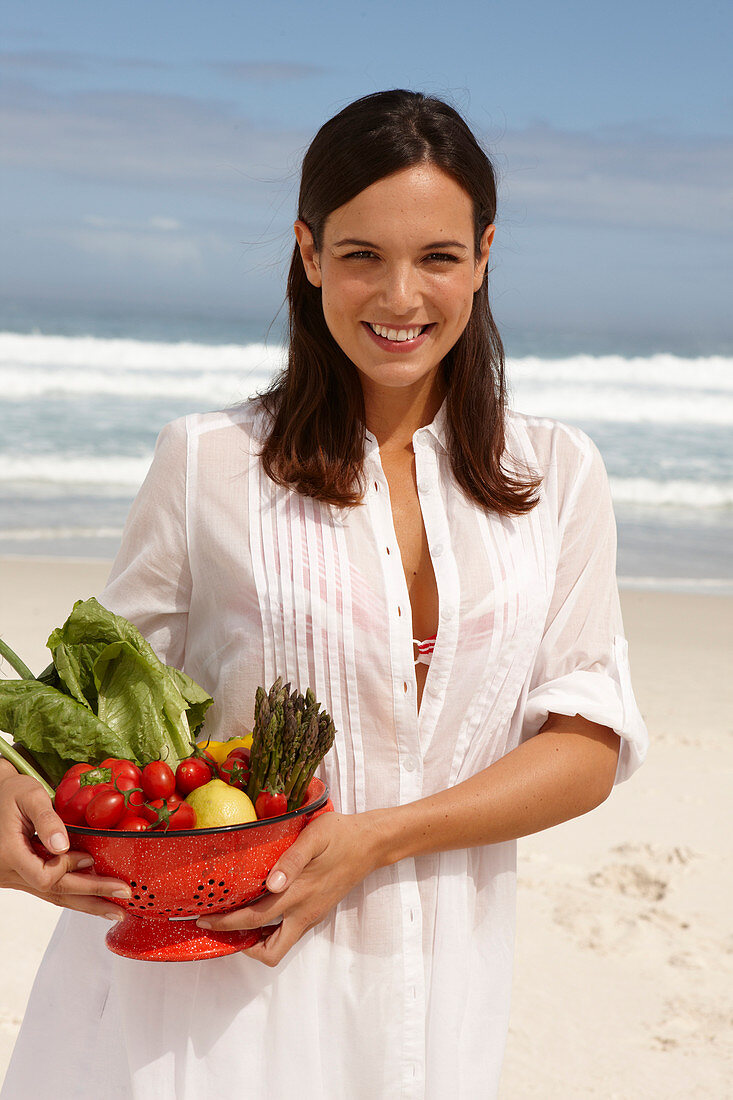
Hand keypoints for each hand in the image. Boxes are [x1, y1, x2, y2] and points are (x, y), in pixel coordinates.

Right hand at [0, 764, 130, 919]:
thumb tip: (63, 845)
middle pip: (54, 892)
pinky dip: (71, 894)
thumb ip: (47, 819)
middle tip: (122, 897)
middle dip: (92, 896)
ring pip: (51, 896)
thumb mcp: (30, 796)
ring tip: (112, 909)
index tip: (89, 858)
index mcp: (9, 853)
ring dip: (84, 903)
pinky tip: (91, 897)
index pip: (45, 877)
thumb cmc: (9, 794)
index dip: (70, 868)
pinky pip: (47, 890)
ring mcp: (12, 878)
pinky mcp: (19, 876)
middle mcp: (8, 872)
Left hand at [196, 811, 380, 965]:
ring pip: (279, 947)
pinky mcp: (316, 913)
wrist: (371, 843)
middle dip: (234, 940)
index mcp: (299, 893)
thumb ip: (292, 860)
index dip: (225, 923)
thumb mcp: (315, 837)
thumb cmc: (340, 834)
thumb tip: (271, 884)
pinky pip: (288, 933)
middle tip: (212, 924)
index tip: (203, 917)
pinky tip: (258, 911)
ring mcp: (311, 915)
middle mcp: (304, 912)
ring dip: (254, 943)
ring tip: (233, 924)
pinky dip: (268, 931)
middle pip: (266, 948)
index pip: (254, 919)